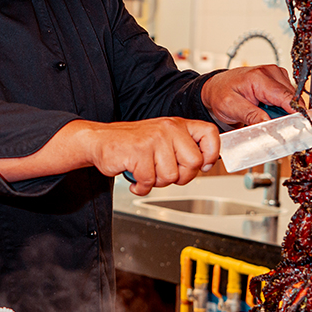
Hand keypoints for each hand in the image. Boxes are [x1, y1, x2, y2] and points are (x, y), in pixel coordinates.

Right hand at [83, 117, 219, 195]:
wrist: (99, 140)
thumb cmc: (131, 143)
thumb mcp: (162, 139)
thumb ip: (183, 148)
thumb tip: (206, 163)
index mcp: (176, 125)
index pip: (209, 134)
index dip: (211, 153)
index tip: (203, 165)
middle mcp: (167, 129)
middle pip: (193, 163)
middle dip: (180, 177)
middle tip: (164, 173)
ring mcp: (153, 140)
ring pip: (171, 176)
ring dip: (157, 182)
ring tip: (146, 173)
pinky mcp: (138, 152)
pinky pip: (149, 181)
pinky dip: (141, 186)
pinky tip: (135, 179)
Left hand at [201, 65, 295, 128]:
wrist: (216, 87)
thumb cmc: (221, 94)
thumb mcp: (230, 107)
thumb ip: (250, 115)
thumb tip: (268, 122)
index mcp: (259, 77)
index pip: (287, 97)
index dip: (295, 113)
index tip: (298, 126)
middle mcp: (270, 72)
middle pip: (292, 98)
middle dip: (287, 114)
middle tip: (272, 123)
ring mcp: (276, 74)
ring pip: (292, 98)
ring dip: (284, 110)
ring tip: (265, 113)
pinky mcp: (278, 79)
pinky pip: (288, 96)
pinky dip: (282, 106)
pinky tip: (268, 108)